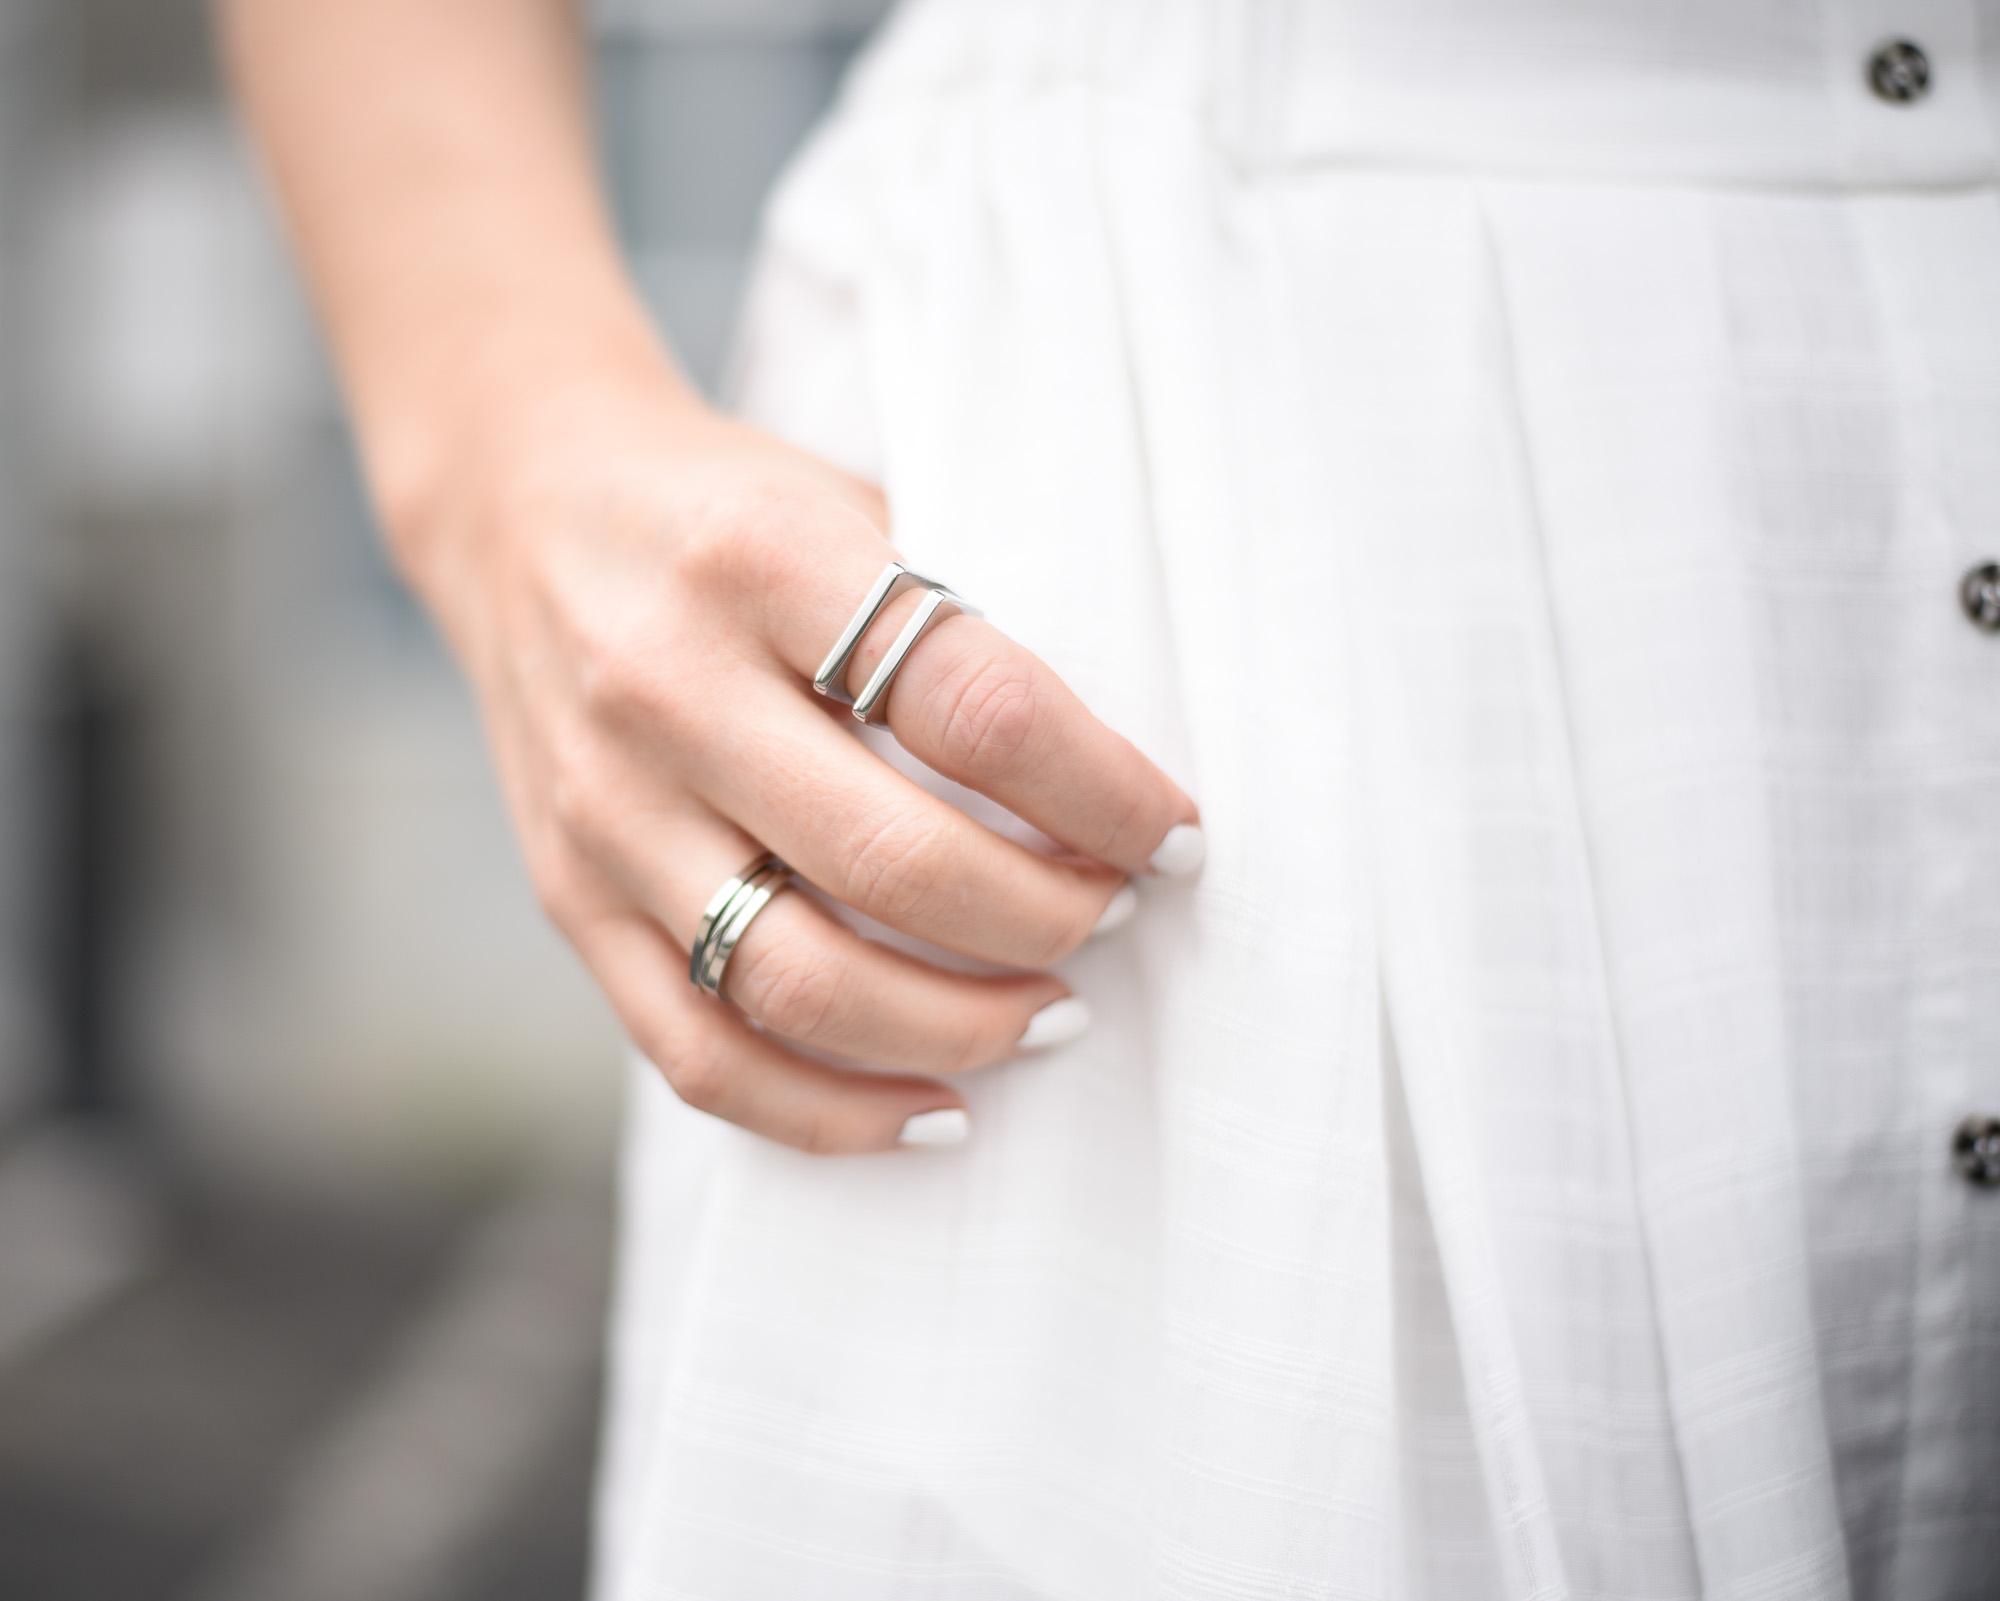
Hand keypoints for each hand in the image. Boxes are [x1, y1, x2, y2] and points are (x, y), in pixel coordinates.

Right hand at [405, 391, 1201, 1153]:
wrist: (523, 510)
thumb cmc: (730, 513)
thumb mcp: (849, 503)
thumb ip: (954, 627)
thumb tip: (1115, 787)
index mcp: (763, 562)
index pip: (978, 706)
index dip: (1106, 792)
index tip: (1176, 835)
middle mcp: (668, 689)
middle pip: (899, 862)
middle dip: (1050, 918)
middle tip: (1118, 917)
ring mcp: (607, 812)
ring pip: (803, 984)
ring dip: (960, 1028)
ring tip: (1054, 1014)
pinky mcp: (570, 901)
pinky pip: (702, 1055)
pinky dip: (833, 1113)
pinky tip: (937, 1110)